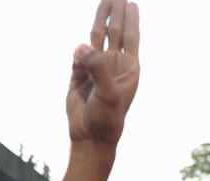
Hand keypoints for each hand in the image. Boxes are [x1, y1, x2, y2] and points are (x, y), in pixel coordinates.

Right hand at [62, 0, 139, 180]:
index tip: (131, 2)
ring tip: (104, 1)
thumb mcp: (107, 93)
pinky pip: (79, 55)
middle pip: (115, 32)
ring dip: (100, 20)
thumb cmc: (107, 119)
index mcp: (128, 69)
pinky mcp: (80, 76)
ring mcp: (97, 69)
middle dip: (116, 12)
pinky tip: (81, 46)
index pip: (130, 37)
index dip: (130, 18)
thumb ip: (97, 68)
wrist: (91, 138)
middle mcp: (114, 66)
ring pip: (97, 39)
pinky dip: (79, 49)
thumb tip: (82, 44)